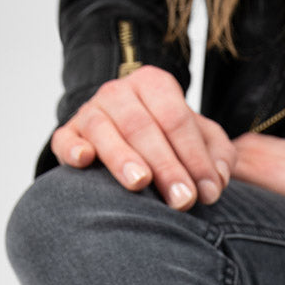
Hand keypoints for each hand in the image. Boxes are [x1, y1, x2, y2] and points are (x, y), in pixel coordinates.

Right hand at [51, 66, 236, 210]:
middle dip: (166, 166)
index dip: (194, 156)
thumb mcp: (203, 142)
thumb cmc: (172, 141)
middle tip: (182, 200)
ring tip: (140, 183)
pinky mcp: (68, 135)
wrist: (131, 137)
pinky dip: (73, 148)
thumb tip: (215, 181)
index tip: (208, 193)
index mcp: (154, 85)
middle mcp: (119, 93)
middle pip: (142, 127)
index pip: (176, 118)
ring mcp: (90, 112)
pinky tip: (84, 160)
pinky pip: (66, 139)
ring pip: (104, 130)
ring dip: (123, 158)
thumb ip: (218, 156)